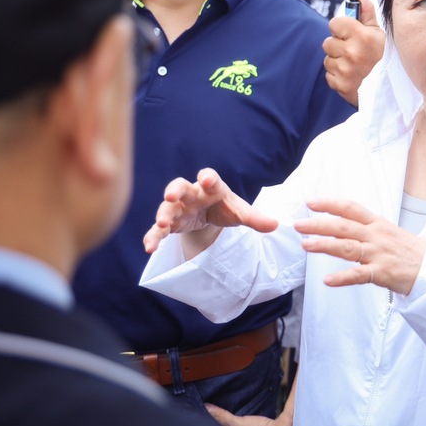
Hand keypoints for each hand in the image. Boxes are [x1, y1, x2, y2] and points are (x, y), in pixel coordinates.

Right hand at [143, 167, 277, 256]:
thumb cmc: (224, 207)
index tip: (207, 180)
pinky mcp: (170, 223)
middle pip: (180, 187)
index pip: (210, 178)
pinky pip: (158, 229)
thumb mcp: (240, 212)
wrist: (209, 214)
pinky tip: (149, 247)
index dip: (208, 178)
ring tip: (161, 224)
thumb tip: (277, 225)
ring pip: (166, 208)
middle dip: (175, 190)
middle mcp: (192, 194)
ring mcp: (178, 208)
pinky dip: (153, 237)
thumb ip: (255, 218)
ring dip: (162, 215)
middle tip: (170, 195)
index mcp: (212, 187)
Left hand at [294, 197, 425, 294]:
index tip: (310, 202)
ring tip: (305, 245)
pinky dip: (342, 278)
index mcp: (377, 223)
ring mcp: (379, 254)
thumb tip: (338, 225)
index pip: (350, 208)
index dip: (329, 203)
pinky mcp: (382, 273)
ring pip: (347, 247)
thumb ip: (365, 227)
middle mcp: (376, 235)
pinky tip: (327, 280)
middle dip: (319, 224)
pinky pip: (359, 275)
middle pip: (343, 226)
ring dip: (324, 245)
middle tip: (299, 225)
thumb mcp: (388, 231)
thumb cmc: (408, 251)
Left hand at [324, 0, 383, 105]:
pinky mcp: (341, 86)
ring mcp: (346, 71)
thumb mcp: (381, 33)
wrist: (392, 90)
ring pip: (328, 59)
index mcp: (363, 37)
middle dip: (339, 45)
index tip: (350, 33)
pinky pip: (329, 76)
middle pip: (328, 42)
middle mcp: (353, 53)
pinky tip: (351, 76)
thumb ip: (366, 11)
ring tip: (354, 65)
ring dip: (338, 61)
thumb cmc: (386, 58)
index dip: (342, 28)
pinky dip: (338, 76)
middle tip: (354, 51)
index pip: (335, 23)